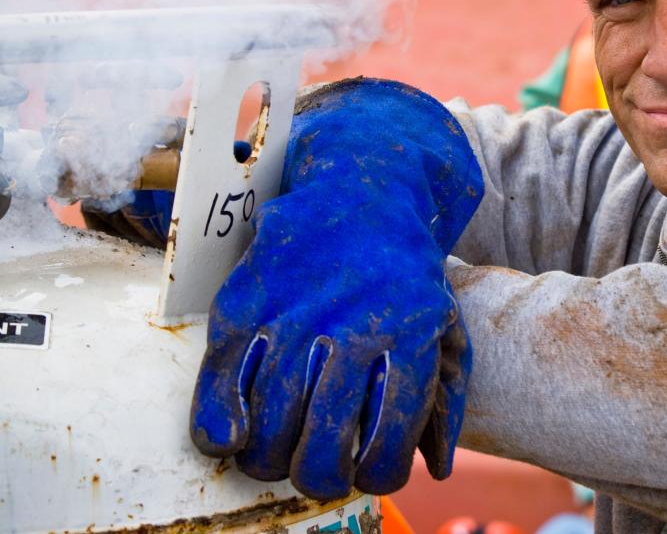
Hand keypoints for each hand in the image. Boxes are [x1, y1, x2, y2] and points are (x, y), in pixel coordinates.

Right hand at [190, 79, 481, 498]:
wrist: (364, 191)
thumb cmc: (408, 277)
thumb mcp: (448, 329)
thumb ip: (446, 403)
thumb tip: (435, 470)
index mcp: (409, 340)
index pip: (386, 444)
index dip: (376, 475)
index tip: (367, 470)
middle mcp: (349, 329)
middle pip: (321, 448)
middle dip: (319, 476)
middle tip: (319, 469)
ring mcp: (293, 315)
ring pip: (268, 426)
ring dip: (271, 458)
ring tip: (280, 452)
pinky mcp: (245, 301)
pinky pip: (219, 382)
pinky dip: (218, 423)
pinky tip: (231, 437)